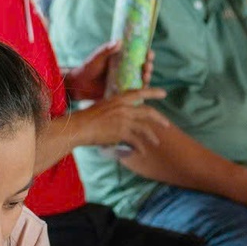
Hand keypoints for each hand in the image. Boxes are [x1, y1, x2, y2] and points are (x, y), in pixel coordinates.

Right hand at [62, 89, 176, 152]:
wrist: (79, 127)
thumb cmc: (86, 118)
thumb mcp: (102, 106)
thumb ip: (114, 108)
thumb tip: (122, 113)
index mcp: (119, 99)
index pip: (140, 93)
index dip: (153, 92)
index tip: (163, 93)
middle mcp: (124, 108)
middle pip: (148, 112)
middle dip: (160, 119)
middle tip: (167, 125)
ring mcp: (124, 120)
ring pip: (145, 128)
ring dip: (152, 136)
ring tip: (157, 142)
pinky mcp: (121, 132)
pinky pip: (136, 141)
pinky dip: (141, 147)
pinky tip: (143, 152)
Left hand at [65, 40, 152, 101]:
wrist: (79, 85)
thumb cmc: (88, 68)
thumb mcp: (98, 57)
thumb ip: (106, 50)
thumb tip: (119, 41)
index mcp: (123, 60)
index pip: (139, 56)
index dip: (147, 54)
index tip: (149, 53)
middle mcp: (127, 71)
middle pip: (144, 68)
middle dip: (149, 66)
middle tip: (147, 66)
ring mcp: (125, 82)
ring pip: (141, 80)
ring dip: (147, 78)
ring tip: (146, 76)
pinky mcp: (122, 93)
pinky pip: (134, 93)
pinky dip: (140, 91)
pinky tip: (143, 90)